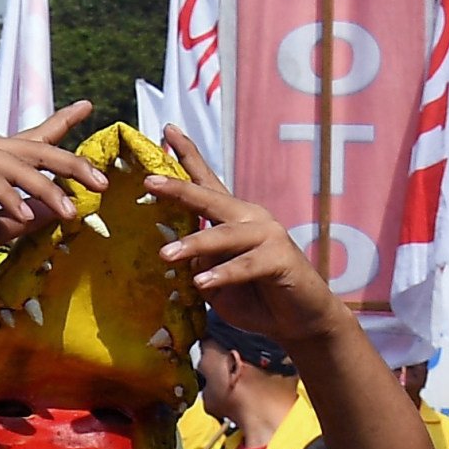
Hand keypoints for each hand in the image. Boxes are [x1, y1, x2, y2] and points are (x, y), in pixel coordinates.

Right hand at [0, 101, 97, 260]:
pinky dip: (9, 198)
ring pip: (20, 166)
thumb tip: (57, 211)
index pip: (36, 138)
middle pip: (39, 150)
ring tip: (70, 212)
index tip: (87, 106)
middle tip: (101, 182)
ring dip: (47, 190)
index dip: (63, 122)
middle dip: (73, 164)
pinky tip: (25, 215)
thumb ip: (22, 220)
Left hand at [146, 129, 346, 354]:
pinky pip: (246, 265)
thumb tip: (185, 253)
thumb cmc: (255, 296)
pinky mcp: (281, 258)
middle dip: (180, 189)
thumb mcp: (217, 281)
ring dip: (194, 244)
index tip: (167, 130)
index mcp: (233, 217)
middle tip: (149, 182)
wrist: (299, 318)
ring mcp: (268, 235)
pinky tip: (203, 281)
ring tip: (166, 254)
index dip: (188, 155)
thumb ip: (201, 263)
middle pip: (211, 198)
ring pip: (225, 235)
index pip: (207, 181)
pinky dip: (224, 273)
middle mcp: (251, 218)